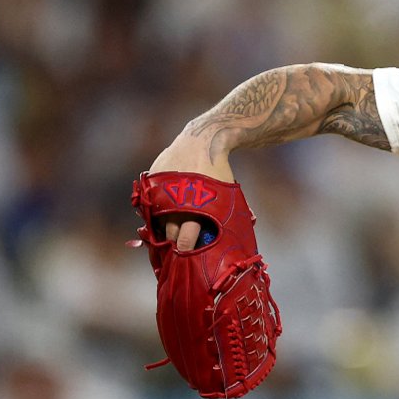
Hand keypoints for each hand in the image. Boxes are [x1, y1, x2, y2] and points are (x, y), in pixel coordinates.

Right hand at [148, 133, 234, 251]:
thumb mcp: (228, 192)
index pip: (185, 239)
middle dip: (173, 244)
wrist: (203, 141)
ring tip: (168, 236)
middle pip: (168, 233)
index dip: (186, 250)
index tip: (187, 257)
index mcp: (195, 208)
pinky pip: (148, 203)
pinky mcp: (151, 181)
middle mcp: (174, 201)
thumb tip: (250, 225)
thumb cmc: (219, 171)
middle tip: (178, 251)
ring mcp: (160, 191)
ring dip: (162, 229)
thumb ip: (236, 210)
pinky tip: (159, 217)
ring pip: (155, 220)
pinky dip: (153, 212)